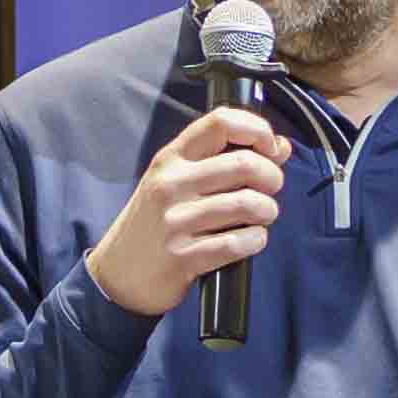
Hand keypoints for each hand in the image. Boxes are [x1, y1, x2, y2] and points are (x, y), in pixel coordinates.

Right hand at [82, 104, 289, 318]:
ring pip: (247, 204)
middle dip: (272, 177)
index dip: (258, 130)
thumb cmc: (154, 223)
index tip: (270, 147)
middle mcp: (171, 185)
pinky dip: (255, 240)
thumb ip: (223, 160)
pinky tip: (251, 240)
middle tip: (270, 189)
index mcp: (171, 159)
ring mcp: (175, 221)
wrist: (117, 275)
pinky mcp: (182, 257)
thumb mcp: (177, 182)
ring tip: (262, 217)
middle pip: (244, 164)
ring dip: (267, 211)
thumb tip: (281, 147)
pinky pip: (237, 243)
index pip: (221, 122)